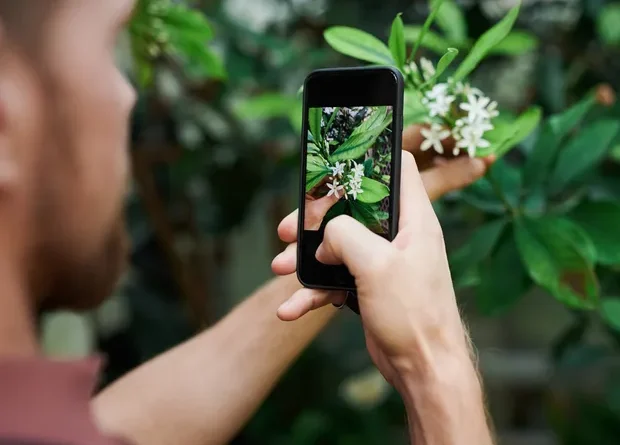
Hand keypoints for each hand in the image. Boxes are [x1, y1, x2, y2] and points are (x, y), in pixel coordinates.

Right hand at [272, 124, 494, 318]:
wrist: (422, 368)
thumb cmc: (414, 314)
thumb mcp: (377, 265)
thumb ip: (346, 236)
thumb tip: (325, 239)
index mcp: (413, 219)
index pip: (398, 168)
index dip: (369, 157)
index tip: (335, 160)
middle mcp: (398, 236)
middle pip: (351, 208)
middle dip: (316, 218)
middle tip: (287, 229)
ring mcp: (381, 262)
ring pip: (336, 245)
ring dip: (306, 256)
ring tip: (281, 268)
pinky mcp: (368, 286)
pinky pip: (334, 279)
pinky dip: (312, 290)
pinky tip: (291, 308)